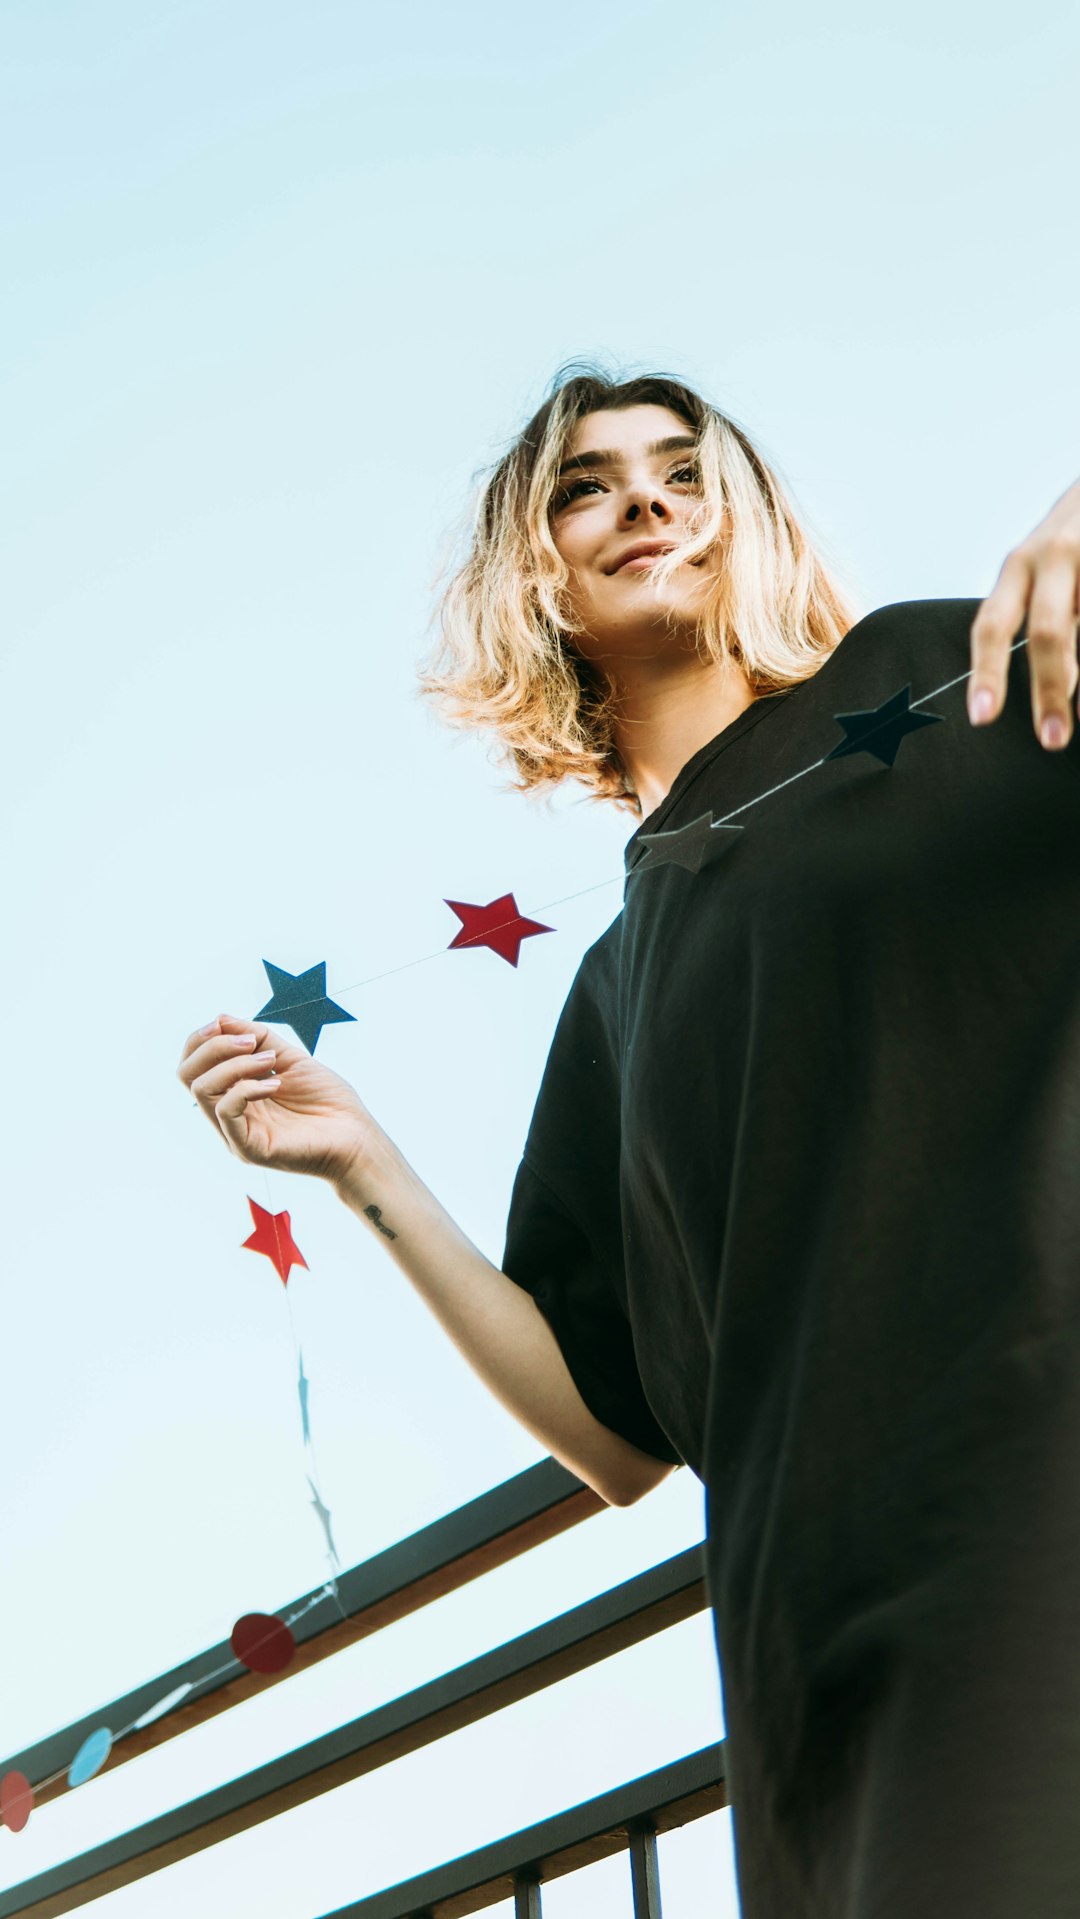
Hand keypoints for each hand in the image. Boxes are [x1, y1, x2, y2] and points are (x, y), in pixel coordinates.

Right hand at [177, 1013, 374, 1183]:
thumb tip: (221, 1019)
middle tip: (252, 1041)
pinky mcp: (249, 1149)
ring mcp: (235, 1134)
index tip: (228, 1024)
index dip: (202, 1038)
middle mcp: (228, 1115)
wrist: (357, 1138)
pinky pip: (225, 1111)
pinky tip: (276, 1084)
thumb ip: (258, 1038)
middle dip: (213, 1046)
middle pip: (186, 1075)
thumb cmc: (328, 1102)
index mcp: (233, 1094)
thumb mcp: (291, 1058)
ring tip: (270, 1061)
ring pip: (202, 1089)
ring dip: (235, 1064)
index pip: (193, 1064)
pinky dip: (247, 1087)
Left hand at [969, 476, 1079, 748]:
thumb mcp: (1043, 571)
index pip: (992, 624)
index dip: (986, 672)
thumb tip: (1050, 693)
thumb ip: (1042, 622)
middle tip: (1051, 740)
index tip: (981, 717)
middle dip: (1048, 689)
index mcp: (1019, 566)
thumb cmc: (1071, 542)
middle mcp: (1053, 556)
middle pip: (1046, 630)